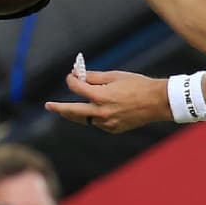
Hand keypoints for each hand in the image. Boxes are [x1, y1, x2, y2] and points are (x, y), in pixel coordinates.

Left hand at [46, 69, 170, 133]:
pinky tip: (91, 112)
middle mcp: (101, 112)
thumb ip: (94, 77)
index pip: (77, 88)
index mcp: (100, 96)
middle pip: (72, 111)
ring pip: (84, 119)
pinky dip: (92, 117)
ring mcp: (107, 123)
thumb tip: (78, 75)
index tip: (71, 75)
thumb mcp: (114, 76)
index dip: (71, 80)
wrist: (157, 102)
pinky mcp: (113, 129)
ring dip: (74, 113)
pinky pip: (97, 123)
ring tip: (64, 110)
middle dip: (59, 108)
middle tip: (48, 106)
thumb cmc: (137, 85)